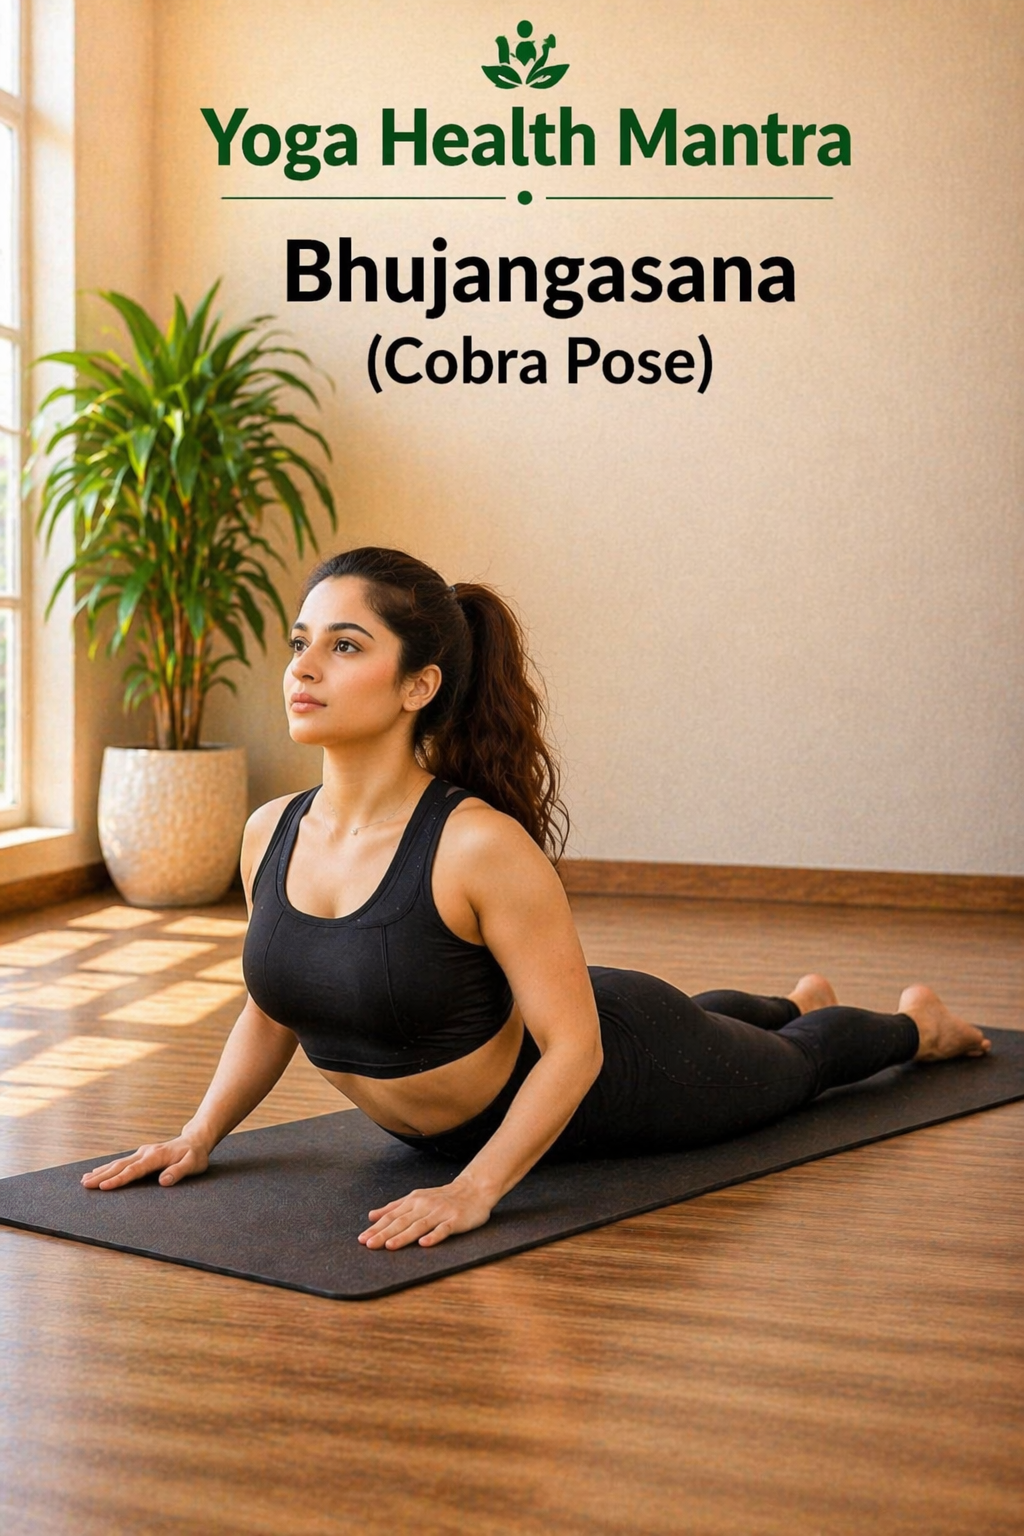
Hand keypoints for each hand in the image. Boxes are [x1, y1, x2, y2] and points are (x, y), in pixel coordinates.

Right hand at [80, 1134, 210, 1190]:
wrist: (195, 1140)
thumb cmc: (195, 1155)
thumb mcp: (193, 1164)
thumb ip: (179, 1172)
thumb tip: (163, 1181)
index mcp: (156, 1157)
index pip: (134, 1170)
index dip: (119, 1179)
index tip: (103, 1186)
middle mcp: (145, 1153)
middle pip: (120, 1166)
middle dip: (102, 1175)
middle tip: (84, 1184)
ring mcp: (142, 1153)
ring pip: (118, 1163)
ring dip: (101, 1171)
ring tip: (84, 1179)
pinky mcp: (141, 1154)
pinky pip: (122, 1162)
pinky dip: (108, 1167)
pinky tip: (98, 1172)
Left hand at [358, 1176, 493, 1250]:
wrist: (474, 1189)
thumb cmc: (442, 1197)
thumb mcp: (416, 1198)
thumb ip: (394, 1207)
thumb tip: (371, 1216)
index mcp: (414, 1201)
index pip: (392, 1216)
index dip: (377, 1228)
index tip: (362, 1239)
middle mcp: (424, 1206)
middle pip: (402, 1221)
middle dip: (384, 1233)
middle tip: (369, 1244)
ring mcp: (440, 1213)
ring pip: (419, 1226)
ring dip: (404, 1236)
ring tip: (390, 1246)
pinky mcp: (455, 1220)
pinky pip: (444, 1229)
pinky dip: (434, 1235)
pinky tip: (425, 1243)